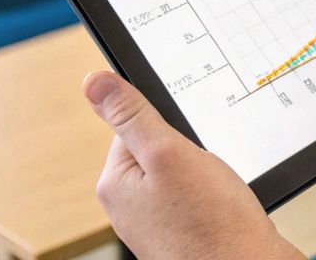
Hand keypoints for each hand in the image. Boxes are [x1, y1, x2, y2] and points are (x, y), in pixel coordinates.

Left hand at [83, 71, 305, 259]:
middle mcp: (128, 206)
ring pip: (179, 174)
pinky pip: (193, 198)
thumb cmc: (213, 225)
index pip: (133, 126)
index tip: (186, 146)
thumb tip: (94, 82)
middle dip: (188, 152)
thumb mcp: (169, 154)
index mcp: (114, 184)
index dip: (168, 128)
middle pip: (158, 149)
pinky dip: (210, 197)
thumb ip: (132, 116)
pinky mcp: (178, 232)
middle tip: (204, 174)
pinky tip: (220, 209)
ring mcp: (153, 222)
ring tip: (214, 195)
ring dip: (202, 175)